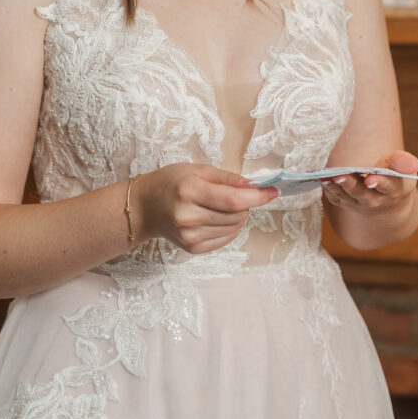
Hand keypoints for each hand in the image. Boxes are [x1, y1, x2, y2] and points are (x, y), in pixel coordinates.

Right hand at [135, 163, 278, 254]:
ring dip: (238, 216)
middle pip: (236, 215)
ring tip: (222, 205)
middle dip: (246, 204)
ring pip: (234, 228)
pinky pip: (225, 239)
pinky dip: (229, 228)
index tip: (273, 192)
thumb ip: (227, 178)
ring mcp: (190, 235)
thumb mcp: (196, 170)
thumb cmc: (170, 183)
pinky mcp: (192, 248)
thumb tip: (253, 185)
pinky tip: (217, 218)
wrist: (145, 207)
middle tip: (237, 194)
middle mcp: (188, 216)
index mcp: (189, 191)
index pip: (233, 200)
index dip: (257, 197)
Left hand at [321, 151, 417, 215]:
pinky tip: (321, 178)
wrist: (388, 206)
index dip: (380, 183)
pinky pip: (336, 198)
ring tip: (326, 176)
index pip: (388, 187)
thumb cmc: (396, 180)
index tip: (371, 178)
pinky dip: (328, 190)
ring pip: (346, 197)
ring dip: (334, 187)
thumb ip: (403, 164)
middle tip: (340, 176)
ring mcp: (359, 204)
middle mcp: (376, 200)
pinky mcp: (346, 203)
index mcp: (394, 191)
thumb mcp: (404, 172)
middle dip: (351, 185)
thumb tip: (414, 162)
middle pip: (362, 194)